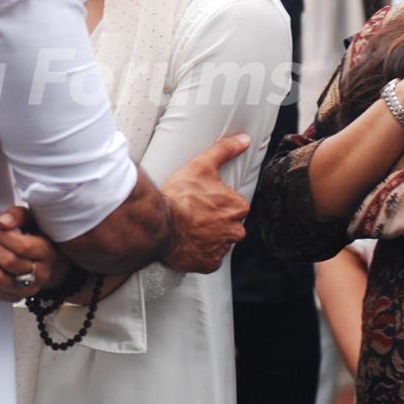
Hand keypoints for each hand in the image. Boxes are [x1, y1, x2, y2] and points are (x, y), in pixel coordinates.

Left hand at [0, 205, 70, 302]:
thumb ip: (17, 215)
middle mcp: (41, 274)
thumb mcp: (30, 219)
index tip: (1, 230)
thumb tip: (1, 223)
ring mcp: (29, 290)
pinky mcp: (15, 297)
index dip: (5, 236)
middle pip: (8, 262)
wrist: (42, 258)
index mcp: (48, 252)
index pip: (23, 247)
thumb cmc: (33, 234)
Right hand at [160, 134, 250, 274]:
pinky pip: (210, 258)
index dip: (219, 201)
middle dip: (216, 220)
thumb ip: (225, 150)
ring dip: (209, 235)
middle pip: (230, 224)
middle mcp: (234, 231)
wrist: (160, 224)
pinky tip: (189, 241)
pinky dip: (201, 252)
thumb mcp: (202, 165)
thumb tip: (244, 140)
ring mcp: (222, 249)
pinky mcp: (209, 264)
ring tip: (190, 226)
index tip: (205, 199)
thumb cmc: (180, 196)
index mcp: (237, 207)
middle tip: (196, 212)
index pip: (235, 205)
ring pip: (220, 241)